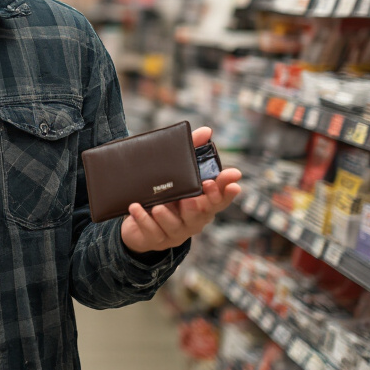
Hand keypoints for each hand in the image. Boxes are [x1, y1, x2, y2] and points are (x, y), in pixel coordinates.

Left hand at [119, 126, 241, 254]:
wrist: (139, 222)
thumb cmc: (166, 193)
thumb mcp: (178, 173)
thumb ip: (193, 151)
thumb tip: (207, 131)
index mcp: (202, 204)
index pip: (220, 199)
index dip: (227, 190)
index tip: (234, 179)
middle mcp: (193, 220)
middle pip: (202, 214)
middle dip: (201, 203)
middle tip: (198, 192)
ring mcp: (175, 231)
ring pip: (175, 226)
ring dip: (167, 216)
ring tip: (158, 207)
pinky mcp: (156, 238)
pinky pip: (151, 231)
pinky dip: (143, 220)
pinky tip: (135, 208)